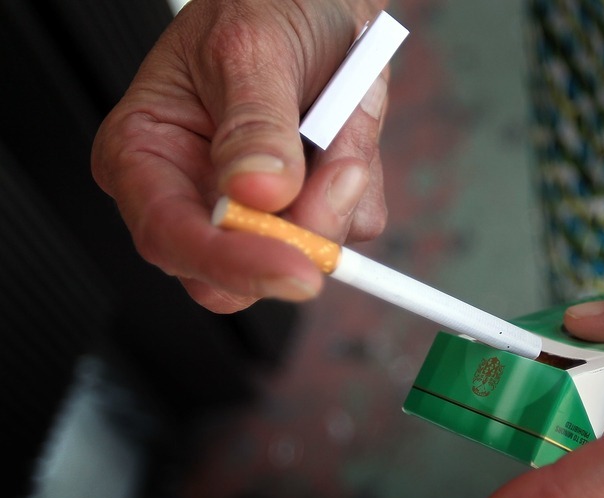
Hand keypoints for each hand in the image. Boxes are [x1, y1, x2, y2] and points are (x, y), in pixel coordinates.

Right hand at [92, 0, 388, 312]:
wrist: (319, 0)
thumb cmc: (262, 8)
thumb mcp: (249, 49)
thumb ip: (253, 124)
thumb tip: (256, 193)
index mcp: (146, 154)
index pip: (171, 238)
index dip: (231, 265)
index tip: (294, 270)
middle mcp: (196, 194)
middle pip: (239, 273)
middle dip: (303, 232)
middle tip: (345, 168)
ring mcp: (258, 208)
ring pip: (308, 250)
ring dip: (342, 187)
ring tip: (341, 111)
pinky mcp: (311, 207)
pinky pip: (352, 223)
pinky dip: (364, 177)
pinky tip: (348, 125)